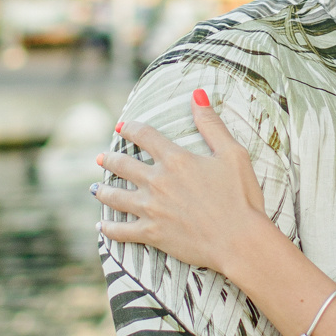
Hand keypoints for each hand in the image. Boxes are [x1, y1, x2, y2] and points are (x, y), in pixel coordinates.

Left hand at [96, 96, 265, 273]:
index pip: (144, 136)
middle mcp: (157, 181)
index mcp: (175, 159)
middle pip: (123, 165)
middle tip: (100, 158)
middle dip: (109, 159)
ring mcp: (151, 209)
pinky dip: (108, 228)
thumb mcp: (233, 154)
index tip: (122, 127)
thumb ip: (211, 124)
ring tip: (94, 188)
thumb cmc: (241, 197)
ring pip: (115, 197)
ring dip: (102, 191)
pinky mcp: (151, 234)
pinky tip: (101, 225)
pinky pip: (120, 231)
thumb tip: (198, 95)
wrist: (239, 240)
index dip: (130, 128)